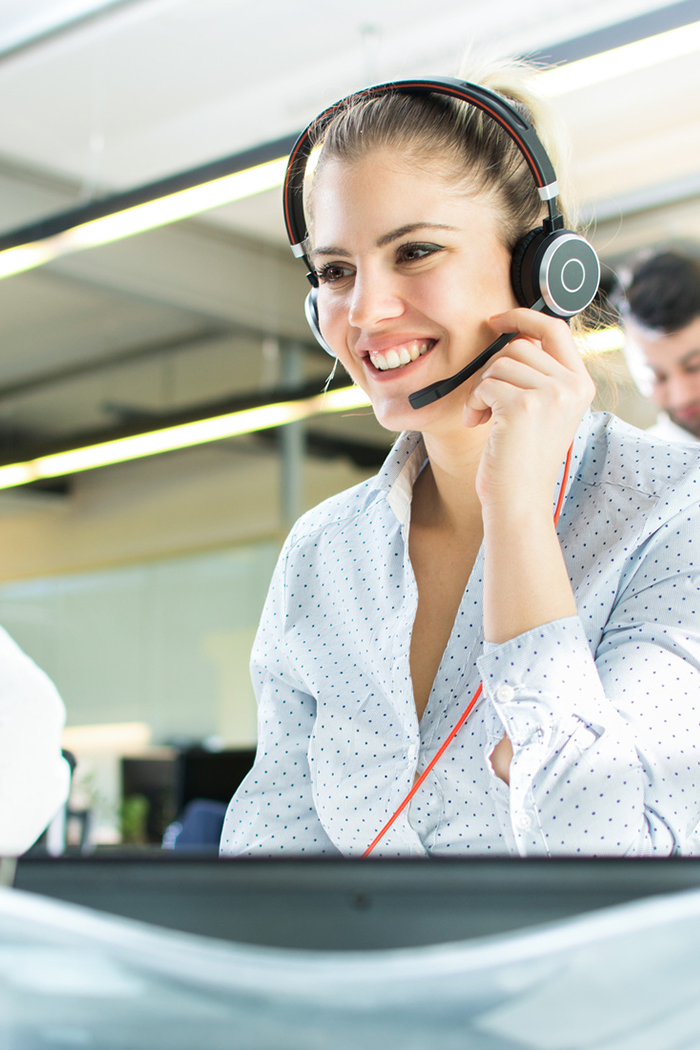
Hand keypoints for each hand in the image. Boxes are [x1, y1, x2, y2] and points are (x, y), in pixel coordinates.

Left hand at [462, 308, 594, 515]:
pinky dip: (473, 404)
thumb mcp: (544, 410)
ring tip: (484, 417)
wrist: (519, 500)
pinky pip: (484, 385)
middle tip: (488, 401)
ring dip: (481, 390)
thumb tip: (513, 335)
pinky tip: (478, 425)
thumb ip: (538, 374)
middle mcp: (572, 387)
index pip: (556, 328)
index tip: (496, 320)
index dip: (523, 316)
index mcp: (581, 384)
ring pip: (498, 364)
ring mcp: (550, 395)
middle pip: (519, 345)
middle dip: (493, 370)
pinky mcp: (523, 407)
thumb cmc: (522, 458)